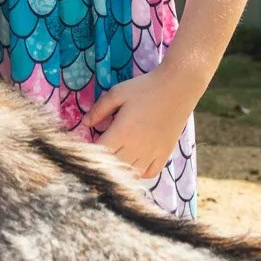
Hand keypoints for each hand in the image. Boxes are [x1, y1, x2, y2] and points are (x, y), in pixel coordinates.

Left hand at [79, 67, 198, 180]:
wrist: (177, 87)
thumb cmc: (145, 88)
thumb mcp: (117, 93)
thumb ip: (99, 110)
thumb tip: (83, 124)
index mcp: (122, 132)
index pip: (99, 152)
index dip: (90, 150)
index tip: (86, 144)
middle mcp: (136, 147)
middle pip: (113, 166)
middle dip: (102, 161)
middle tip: (99, 152)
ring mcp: (152, 153)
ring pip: (130, 173)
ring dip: (119, 169)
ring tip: (115, 157)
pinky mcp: (164, 154)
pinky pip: (149, 174)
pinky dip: (139, 173)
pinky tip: (133, 163)